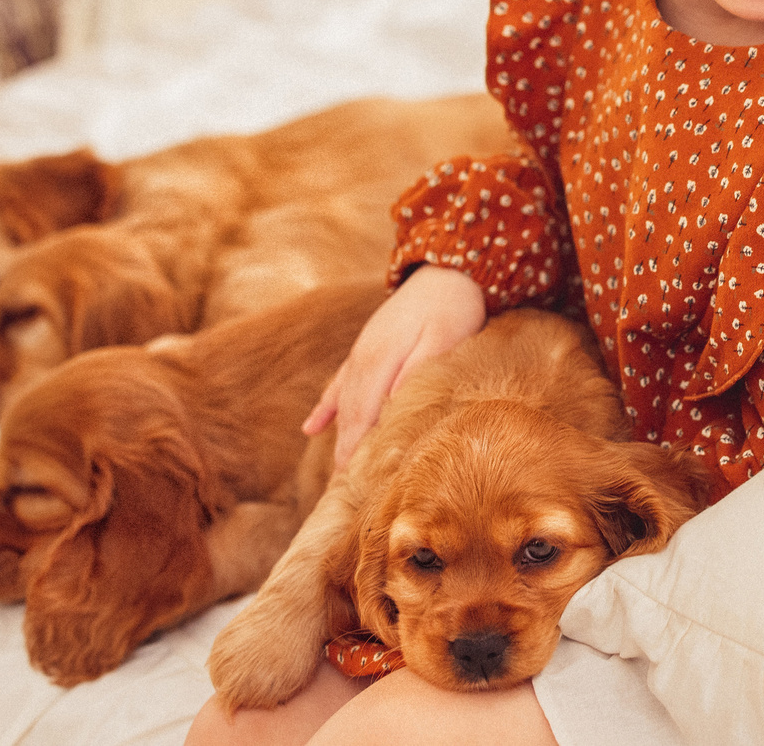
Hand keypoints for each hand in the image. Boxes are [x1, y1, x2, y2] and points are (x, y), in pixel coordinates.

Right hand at [302, 265, 485, 469]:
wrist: (448, 268)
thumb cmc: (452, 307)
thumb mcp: (441, 340)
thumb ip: (414, 373)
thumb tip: (390, 408)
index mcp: (379, 362)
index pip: (364, 419)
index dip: (359, 453)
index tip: (356, 487)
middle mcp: (362, 360)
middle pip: (350, 416)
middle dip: (346, 454)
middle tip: (344, 495)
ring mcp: (361, 353)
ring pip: (344, 404)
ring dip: (339, 438)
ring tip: (336, 476)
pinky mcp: (366, 347)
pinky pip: (339, 384)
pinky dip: (325, 409)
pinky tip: (310, 429)